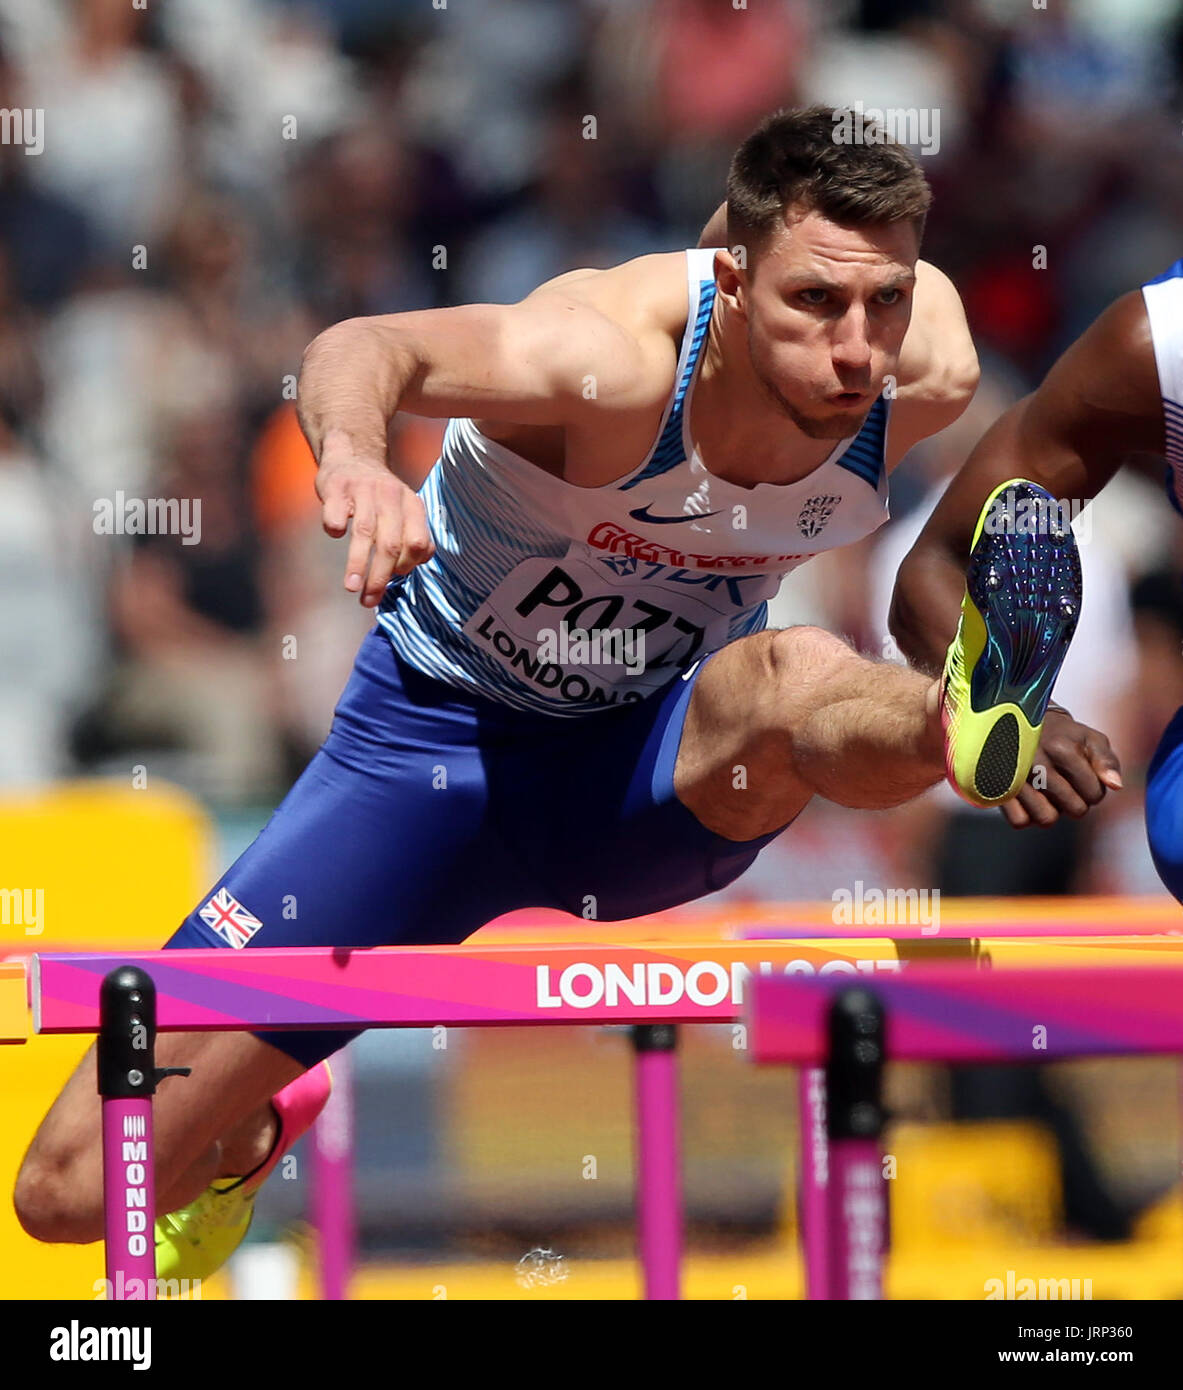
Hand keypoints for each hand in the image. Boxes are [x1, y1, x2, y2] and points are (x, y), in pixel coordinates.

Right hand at [316, 447, 434, 606]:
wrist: (352, 454)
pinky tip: (335, 535)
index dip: (408, 566)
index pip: (419, 543)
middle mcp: (391, 495)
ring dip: (358, 564)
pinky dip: (335, 528)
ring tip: (352, 587)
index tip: (394, 579)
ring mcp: (364, 489)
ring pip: (365, 533)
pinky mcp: (337, 486)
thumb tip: (407, 571)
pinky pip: (337, 513)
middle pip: (391, 544)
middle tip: (369, 600)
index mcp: (412, 504)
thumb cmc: (379, 496)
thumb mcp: (403, 510)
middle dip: (380, 577)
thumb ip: (410, 537)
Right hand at [1001, 706, 1122, 827]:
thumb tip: (1116, 786)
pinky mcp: (997, 788)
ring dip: (1052, 811)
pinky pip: (1020, 820)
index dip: (1095, 790)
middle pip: (1074, 809)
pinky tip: (1031, 799)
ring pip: (1046, 819)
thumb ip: (1106, 760)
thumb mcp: (1089, 738)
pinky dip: (1028, 815)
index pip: (1094, 794)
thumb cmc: (1060, 734)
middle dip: (1076, 802)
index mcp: (1061, 749)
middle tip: (1068, 787)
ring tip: (1050, 794)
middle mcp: (1035, 763)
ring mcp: (1014, 777)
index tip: (1084, 778)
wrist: (1019, 721)